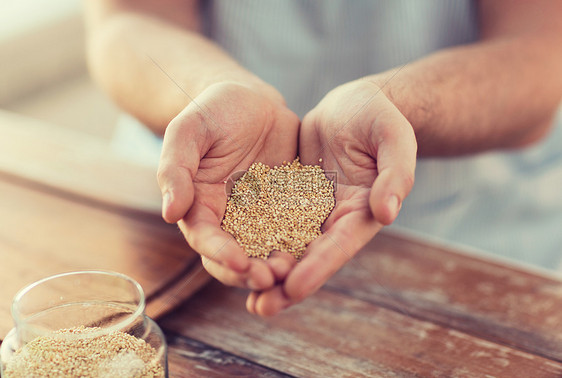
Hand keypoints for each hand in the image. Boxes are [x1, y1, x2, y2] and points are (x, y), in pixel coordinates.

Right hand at [157, 81, 298, 290]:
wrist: (251, 101)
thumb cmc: (212, 112)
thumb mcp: (188, 131)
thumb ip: (175, 168)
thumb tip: (170, 213)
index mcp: (200, 206)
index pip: (206, 239)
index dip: (220, 254)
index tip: (240, 263)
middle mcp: (230, 219)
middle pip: (236, 257)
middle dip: (251, 273)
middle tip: (271, 278)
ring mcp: (261, 216)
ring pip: (267, 251)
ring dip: (278, 266)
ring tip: (294, 271)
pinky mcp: (289, 207)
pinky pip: (297, 229)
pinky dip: (304, 244)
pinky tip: (317, 250)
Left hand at [247, 79, 416, 314]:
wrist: (353, 106)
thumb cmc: (379, 117)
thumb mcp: (393, 137)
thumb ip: (395, 173)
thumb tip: (387, 213)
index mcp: (361, 210)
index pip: (340, 244)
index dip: (317, 267)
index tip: (293, 287)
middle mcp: (336, 219)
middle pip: (311, 258)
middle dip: (287, 285)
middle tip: (261, 307)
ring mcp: (311, 211)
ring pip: (288, 247)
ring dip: (268, 273)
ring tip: (246, 298)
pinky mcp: (290, 198)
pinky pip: (270, 222)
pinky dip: (255, 241)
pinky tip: (231, 257)